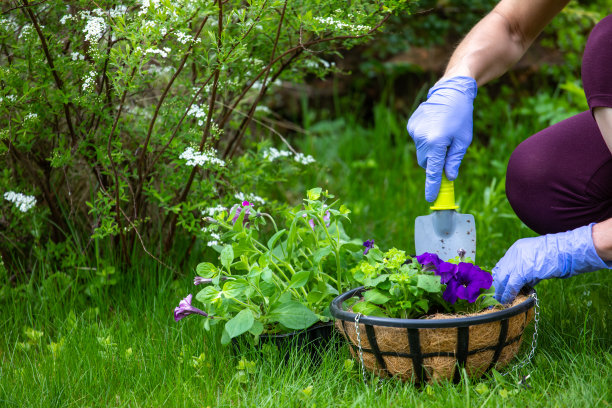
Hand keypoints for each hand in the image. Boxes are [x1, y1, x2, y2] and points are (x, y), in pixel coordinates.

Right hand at [407, 76, 476, 201]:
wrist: (450, 91)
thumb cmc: (461, 116)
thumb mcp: (463, 140)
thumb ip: (454, 160)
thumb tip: (449, 177)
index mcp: (437, 143)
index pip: (433, 170)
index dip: (432, 186)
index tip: (430, 198)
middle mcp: (422, 138)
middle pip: (425, 163)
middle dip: (434, 163)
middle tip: (446, 153)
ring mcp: (414, 131)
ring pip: (421, 152)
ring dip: (430, 149)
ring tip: (441, 133)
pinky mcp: (411, 126)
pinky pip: (417, 141)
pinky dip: (425, 139)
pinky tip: (434, 127)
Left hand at [492, 224, 610, 303]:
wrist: (566, 251)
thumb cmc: (557, 256)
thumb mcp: (537, 260)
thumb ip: (528, 269)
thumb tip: (523, 285)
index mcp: (516, 248)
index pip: (501, 264)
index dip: (499, 277)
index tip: (498, 287)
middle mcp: (514, 253)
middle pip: (499, 272)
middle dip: (498, 286)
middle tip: (497, 296)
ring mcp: (517, 261)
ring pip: (502, 279)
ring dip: (502, 292)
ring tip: (502, 301)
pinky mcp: (522, 271)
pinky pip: (511, 285)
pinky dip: (509, 294)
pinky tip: (508, 300)